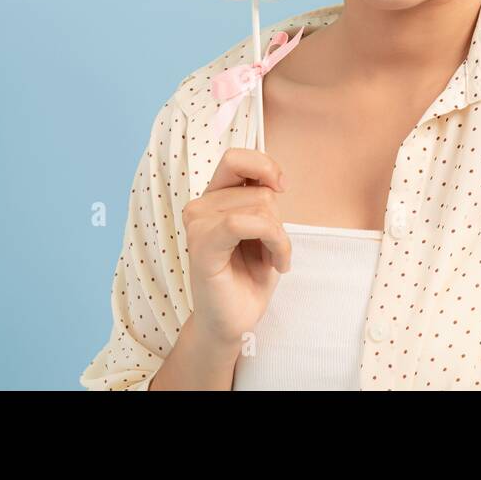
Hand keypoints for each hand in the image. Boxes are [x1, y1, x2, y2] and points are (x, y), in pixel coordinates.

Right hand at [179, 147, 291, 349]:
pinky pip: (242, 223)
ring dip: (280, 238)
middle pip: (260, 191)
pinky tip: (275, 264)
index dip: (264, 165)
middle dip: (279, 222)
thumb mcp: (264, 229)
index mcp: (214, 198)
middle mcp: (201, 206)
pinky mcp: (201, 245)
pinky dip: (272, 242)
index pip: (236, 158)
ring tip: (272, 260)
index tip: (282, 186)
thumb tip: (275, 182)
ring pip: (260, 207)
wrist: (234, 322)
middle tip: (274, 251)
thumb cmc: (248, 277)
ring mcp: (197, 224)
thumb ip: (262, 200)